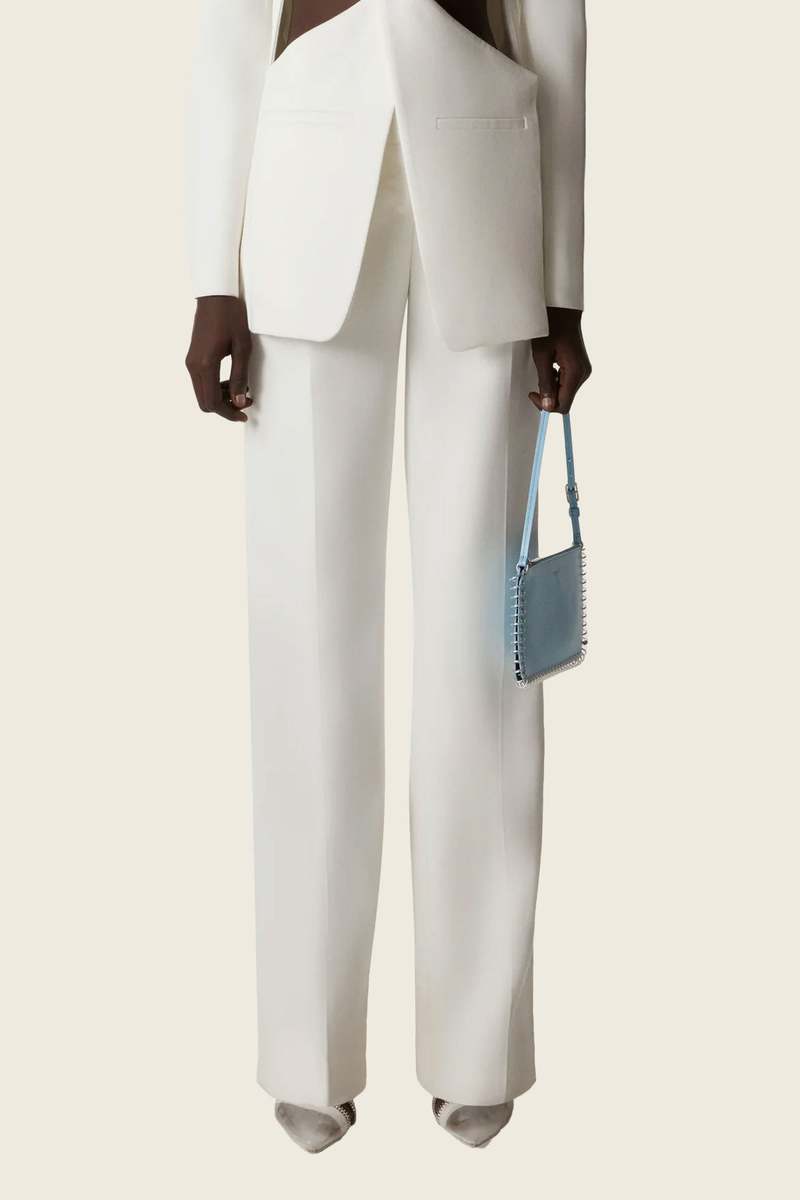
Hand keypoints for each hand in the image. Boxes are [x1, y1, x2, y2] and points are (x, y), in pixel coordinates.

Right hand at [185, 296, 252, 421]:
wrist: (215, 295)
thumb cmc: (231, 317)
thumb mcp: (242, 348)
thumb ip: (240, 377)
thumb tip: (239, 402)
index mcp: (205, 365)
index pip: (213, 402)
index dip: (229, 413)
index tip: (244, 414)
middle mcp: (193, 366)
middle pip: (205, 403)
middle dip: (225, 408)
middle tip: (245, 401)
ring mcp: (191, 362)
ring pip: (202, 394)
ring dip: (221, 398)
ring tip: (240, 389)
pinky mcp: (192, 358)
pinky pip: (201, 383)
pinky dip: (215, 388)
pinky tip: (230, 380)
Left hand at [529, 307, 591, 412]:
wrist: (562, 311)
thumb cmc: (551, 328)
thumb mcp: (542, 357)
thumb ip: (545, 383)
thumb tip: (548, 405)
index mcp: (575, 372)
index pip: (563, 405)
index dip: (546, 405)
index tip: (534, 394)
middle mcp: (583, 374)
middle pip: (566, 400)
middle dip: (549, 396)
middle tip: (536, 382)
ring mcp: (583, 371)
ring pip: (566, 392)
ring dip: (552, 388)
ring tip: (545, 370)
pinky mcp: (580, 368)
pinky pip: (568, 383)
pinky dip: (557, 381)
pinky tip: (551, 369)